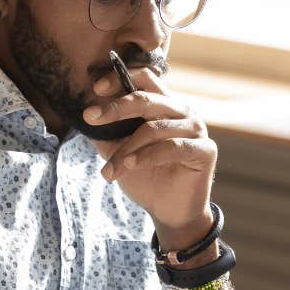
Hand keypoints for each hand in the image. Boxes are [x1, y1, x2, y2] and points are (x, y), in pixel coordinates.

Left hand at [83, 67, 216, 247]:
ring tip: (109, 170)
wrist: (168, 211)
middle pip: (146, 99)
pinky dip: (146, 156)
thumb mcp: (119, 152)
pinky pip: (171, 148)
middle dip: (116, 108)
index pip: (145, 78)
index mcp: (164, 105)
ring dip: (126, 148)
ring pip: (154, 128)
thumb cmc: (146, 178)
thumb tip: (85, 115)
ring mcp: (196, 129)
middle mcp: (182, 111)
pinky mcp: (204, 149)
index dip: (121, 78)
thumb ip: (107, 133)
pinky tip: (129, 166)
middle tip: (90, 118)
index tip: (96, 89)